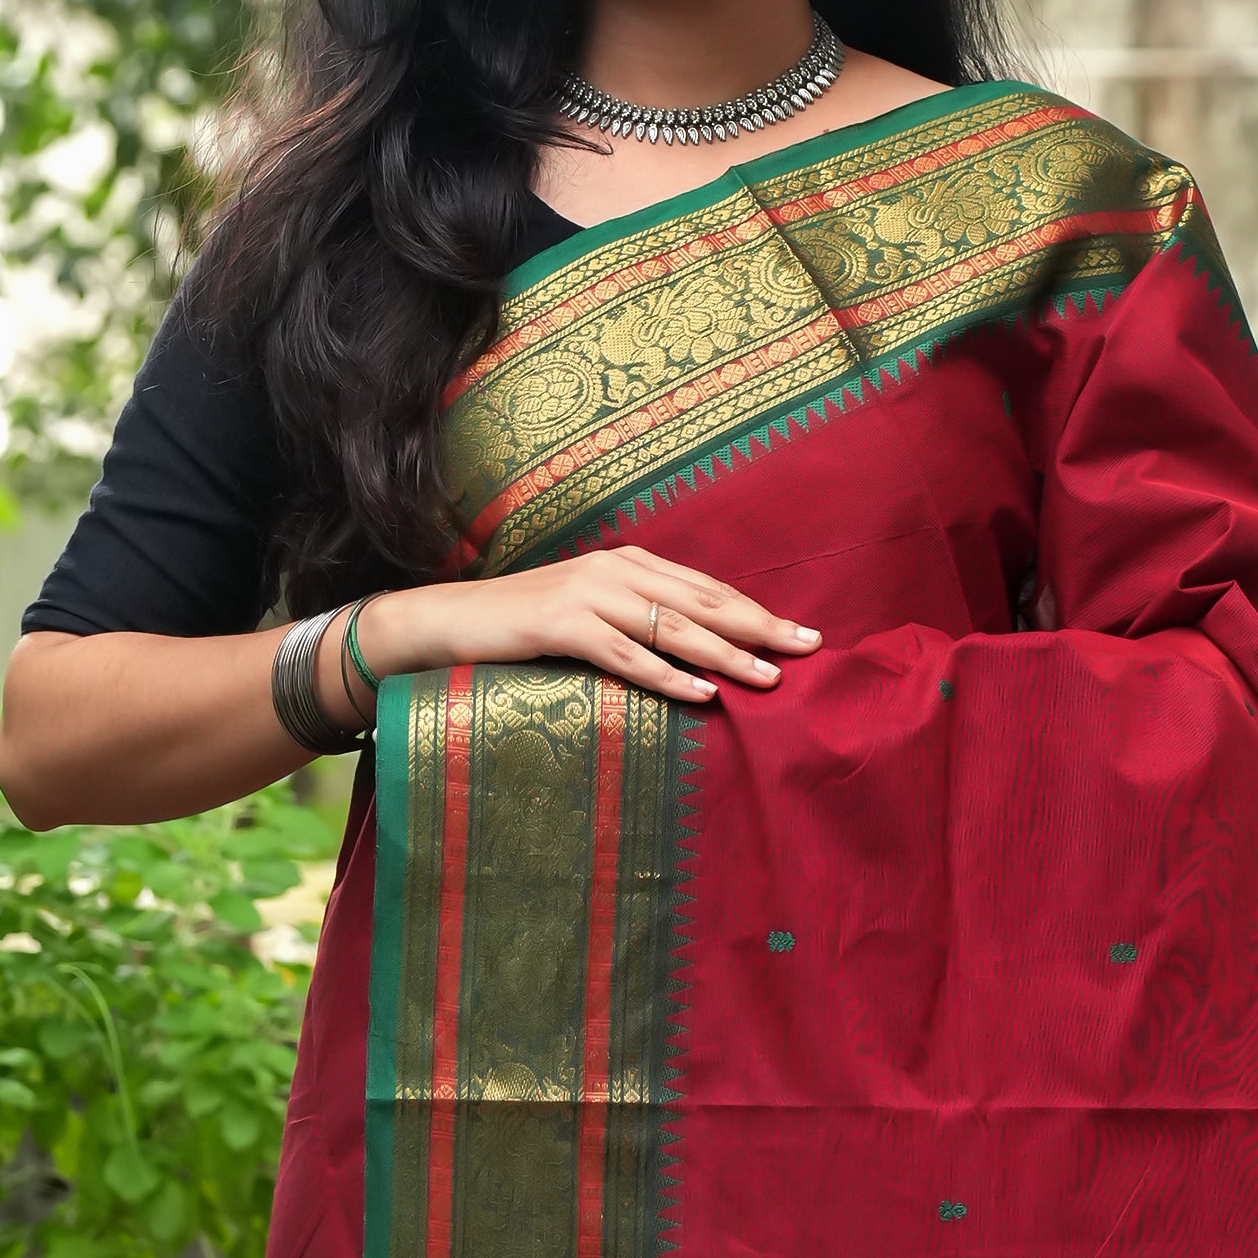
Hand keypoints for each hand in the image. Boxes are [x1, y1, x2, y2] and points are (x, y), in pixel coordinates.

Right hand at [342, 551, 816, 710]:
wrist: (448, 620)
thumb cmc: (523, 626)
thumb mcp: (590, 614)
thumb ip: (638, 620)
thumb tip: (695, 650)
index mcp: (629, 564)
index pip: (707, 589)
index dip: (757, 611)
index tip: (803, 634)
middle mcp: (615, 571)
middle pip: (703, 603)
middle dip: (760, 626)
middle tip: (810, 648)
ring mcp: (588, 596)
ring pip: (673, 628)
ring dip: (726, 654)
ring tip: (769, 676)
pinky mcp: (561, 626)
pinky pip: (626, 655)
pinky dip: (666, 675)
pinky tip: (702, 693)